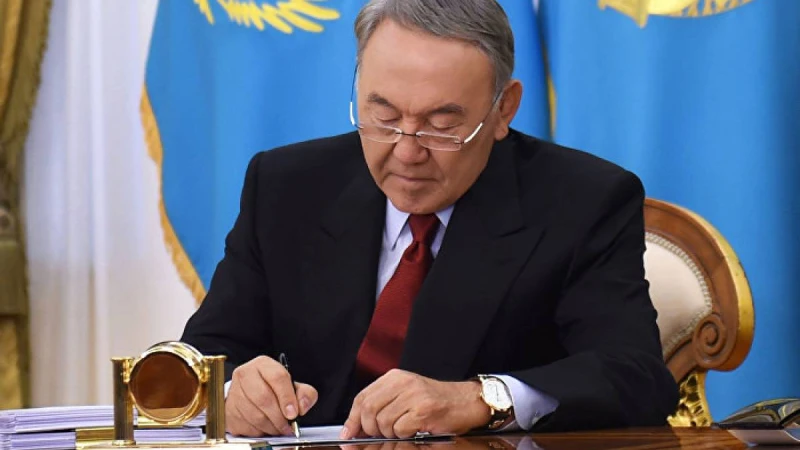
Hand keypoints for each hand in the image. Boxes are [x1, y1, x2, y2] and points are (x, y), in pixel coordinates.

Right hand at [226, 355, 318, 436]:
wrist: (249, 393)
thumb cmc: (272, 388)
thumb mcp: (293, 385)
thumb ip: (305, 393)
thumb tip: (302, 406)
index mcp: (263, 364)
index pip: (277, 377)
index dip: (287, 397)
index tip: (293, 413)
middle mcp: (245, 375)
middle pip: (263, 398)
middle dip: (279, 417)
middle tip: (288, 426)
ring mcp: (234, 392)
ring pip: (254, 415)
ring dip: (270, 427)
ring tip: (279, 428)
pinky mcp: (228, 410)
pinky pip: (246, 426)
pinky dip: (259, 431)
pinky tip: (265, 427)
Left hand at [340, 369, 490, 438]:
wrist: (467, 401)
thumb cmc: (437, 401)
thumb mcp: (407, 395)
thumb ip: (383, 405)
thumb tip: (357, 428)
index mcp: (395, 377)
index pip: (362, 397)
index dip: (352, 419)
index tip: (348, 435)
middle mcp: (403, 383)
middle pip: (369, 409)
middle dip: (369, 430)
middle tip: (378, 437)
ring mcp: (414, 395)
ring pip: (383, 422)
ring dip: (390, 434)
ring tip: (402, 431)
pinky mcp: (424, 410)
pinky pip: (400, 429)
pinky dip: (404, 436)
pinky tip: (414, 431)